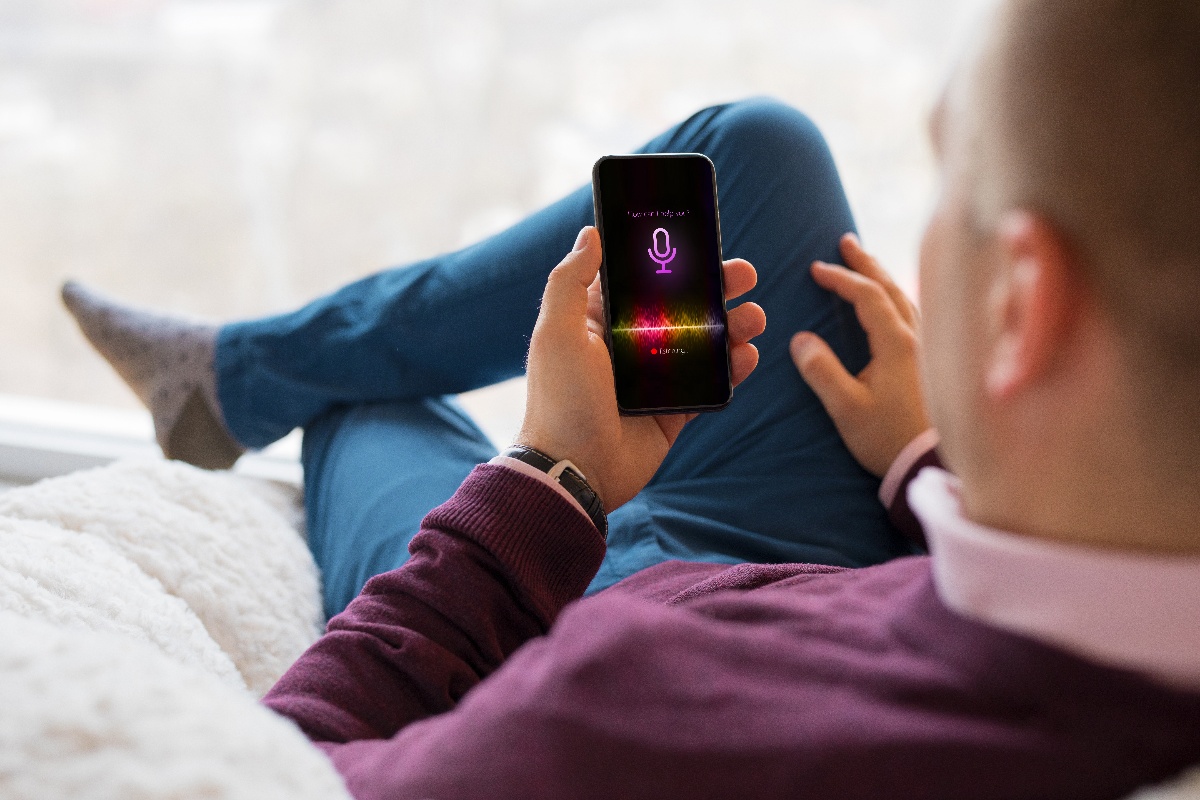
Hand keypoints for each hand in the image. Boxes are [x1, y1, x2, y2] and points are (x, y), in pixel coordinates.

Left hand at [515, 226, 765, 511]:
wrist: (574, 472)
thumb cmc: (560, 401)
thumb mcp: (556, 333)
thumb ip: (570, 281)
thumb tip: (590, 233)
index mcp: (600, 322)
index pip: (644, 280)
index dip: (674, 261)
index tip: (704, 243)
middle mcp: (630, 346)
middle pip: (684, 307)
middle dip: (718, 288)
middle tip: (746, 275)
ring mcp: (656, 379)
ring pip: (705, 343)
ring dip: (735, 326)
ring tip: (754, 318)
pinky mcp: (675, 412)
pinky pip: (712, 384)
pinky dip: (735, 368)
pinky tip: (748, 355)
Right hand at [790, 233, 931, 477]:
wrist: (932, 465)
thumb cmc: (889, 438)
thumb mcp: (846, 408)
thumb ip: (821, 371)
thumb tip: (800, 339)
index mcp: (897, 343)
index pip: (867, 296)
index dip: (841, 278)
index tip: (816, 269)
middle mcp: (918, 338)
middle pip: (891, 288)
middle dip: (866, 264)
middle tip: (846, 243)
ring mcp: (930, 349)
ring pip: (907, 300)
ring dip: (884, 278)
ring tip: (867, 266)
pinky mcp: (934, 363)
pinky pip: (914, 315)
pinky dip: (897, 299)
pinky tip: (893, 305)